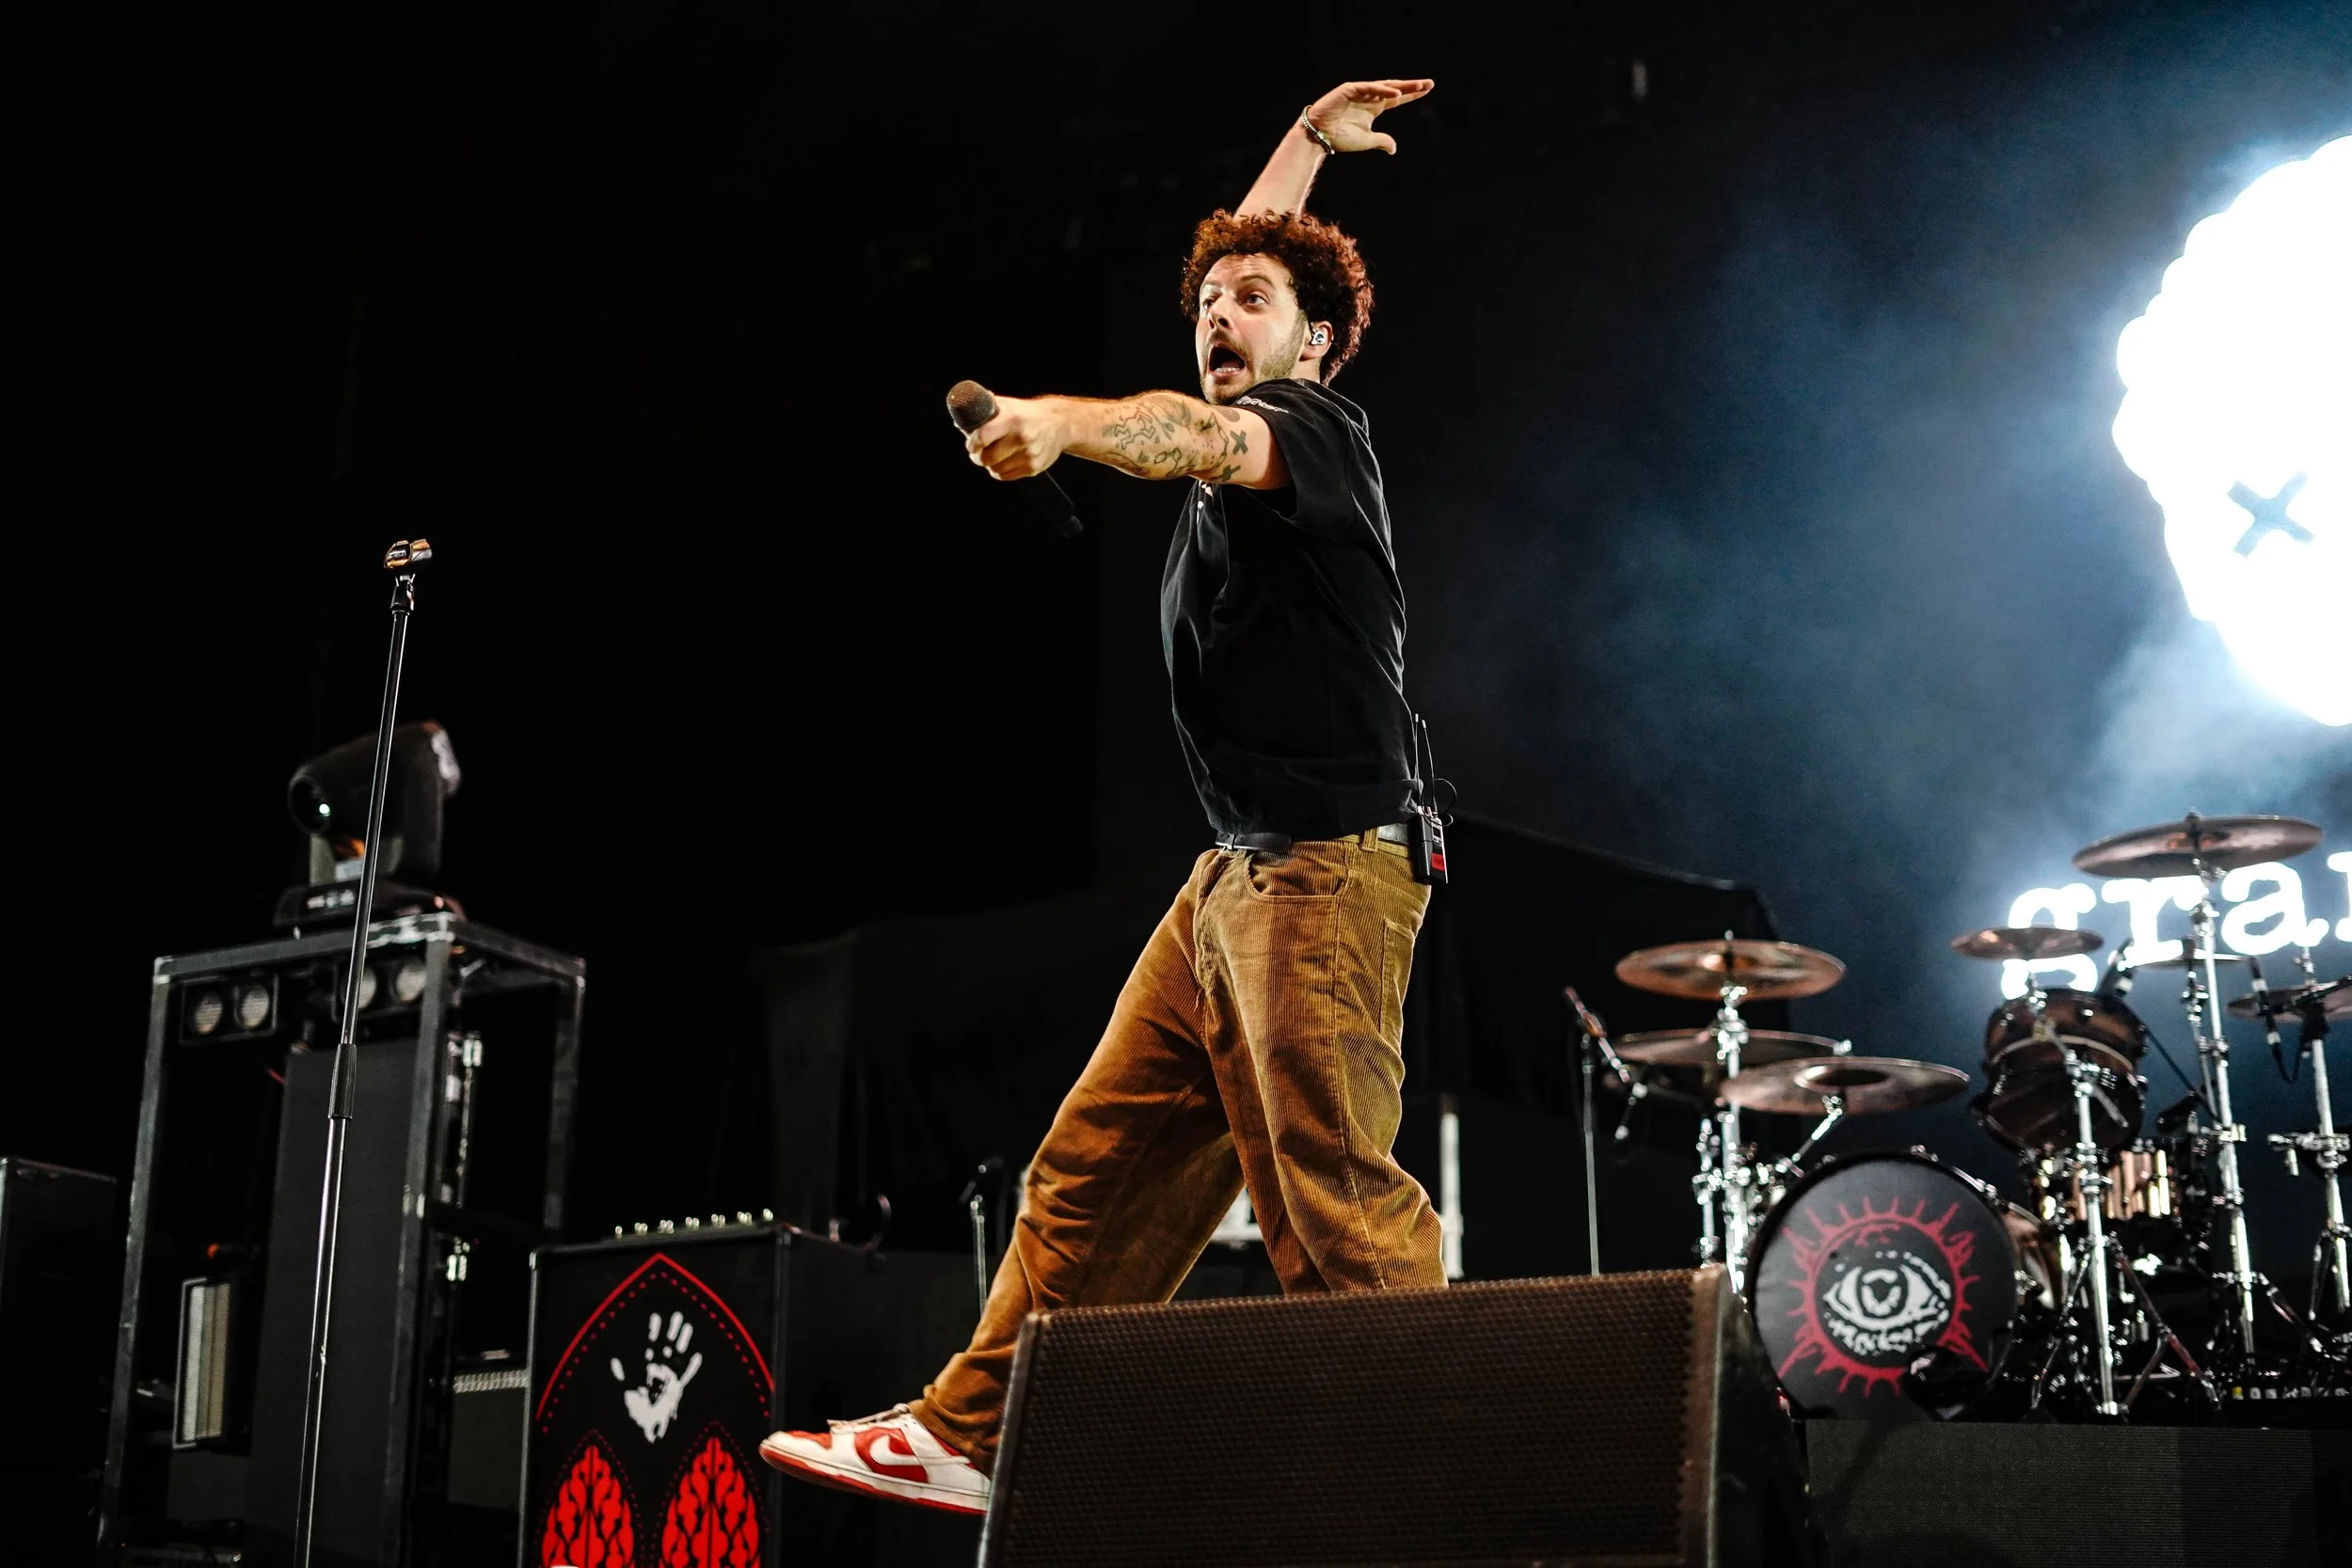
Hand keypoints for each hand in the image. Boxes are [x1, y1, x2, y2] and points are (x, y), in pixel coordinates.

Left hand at [965, 395, 1066, 480]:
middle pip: (987, 458)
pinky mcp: (1034, 467)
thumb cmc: (1028, 414)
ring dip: (990, 465)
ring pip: (995, 470)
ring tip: (992, 456)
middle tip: (978, 452)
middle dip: (978, 456)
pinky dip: (1000, 471)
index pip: (983, 436)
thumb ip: (987, 409)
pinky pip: (1006, 476)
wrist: (1060, 424)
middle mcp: (1021, 437)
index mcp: (1012, 418)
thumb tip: (964, 416)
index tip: (971, 444)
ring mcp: (1029, 454)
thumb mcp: (1009, 404)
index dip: (972, 444)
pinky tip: (1003, 462)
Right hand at [1304, 79, 1434, 155]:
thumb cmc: (1339, 139)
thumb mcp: (1366, 140)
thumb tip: (1393, 148)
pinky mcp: (1349, 89)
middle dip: (1412, 87)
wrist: (1318, 137)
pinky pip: (1369, 87)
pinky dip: (1382, 90)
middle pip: (1394, 89)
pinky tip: (1396, 94)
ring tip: (1418, 87)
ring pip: (1384, 86)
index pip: (1396, 99)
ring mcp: (1359, 92)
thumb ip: (1381, 140)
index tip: (1427, 90)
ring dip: (1401, 86)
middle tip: (1429, 84)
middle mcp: (1369, 98)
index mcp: (1374, 108)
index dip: (1411, 95)